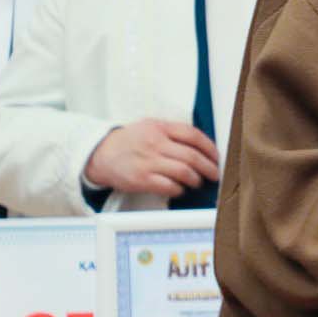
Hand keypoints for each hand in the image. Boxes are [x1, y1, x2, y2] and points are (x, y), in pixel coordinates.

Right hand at [84, 119, 219, 199]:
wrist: (100, 154)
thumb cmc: (129, 142)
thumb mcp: (150, 126)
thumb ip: (172, 132)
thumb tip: (201, 145)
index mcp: (159, 127)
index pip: (193, 135)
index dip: (210, 148)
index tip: (217, 157)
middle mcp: (155, 143)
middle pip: (192, 156)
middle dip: (209, 167)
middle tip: (214, 174)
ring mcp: (148, 161)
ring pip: (184, 172)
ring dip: (196, 179)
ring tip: (197, 182)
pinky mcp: (141, 179)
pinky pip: (169, 186)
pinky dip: (179, 189)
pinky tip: (180, 189)